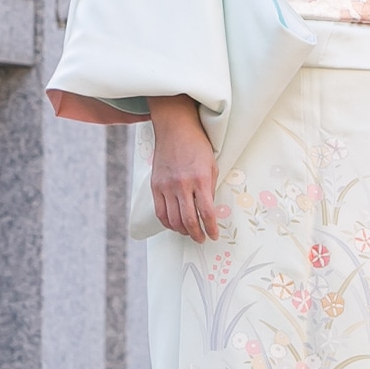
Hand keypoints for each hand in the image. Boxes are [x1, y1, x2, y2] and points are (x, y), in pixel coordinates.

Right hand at [148, 94, 222, 242]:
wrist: (175, 129)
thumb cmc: (198, 146)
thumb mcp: (212, 166)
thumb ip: (210, 189)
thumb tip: (209, 211)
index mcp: (200, 179)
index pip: (206, 212)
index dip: (211, 227)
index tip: (214, 235)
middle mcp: (182, 184)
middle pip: (188, 219)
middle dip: (196, 233)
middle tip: (202, 239)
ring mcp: (166, 186)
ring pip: (172, 219)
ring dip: (182, 230)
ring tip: (189, 233)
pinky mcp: (155, 185)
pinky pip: (159, 211)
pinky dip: (167, 222)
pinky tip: (174, 225)